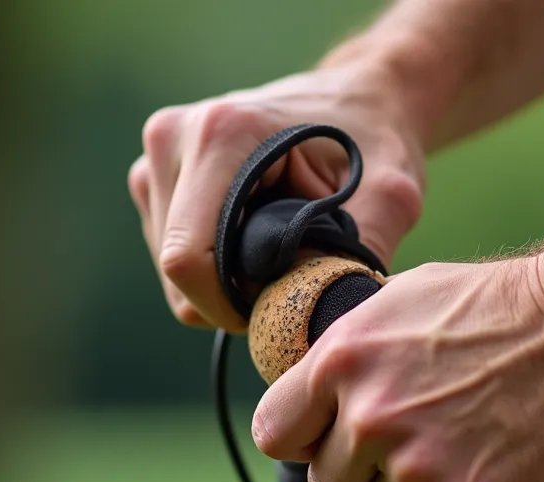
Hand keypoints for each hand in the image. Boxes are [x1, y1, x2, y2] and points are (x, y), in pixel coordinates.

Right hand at [128, 63, 427, 331]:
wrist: (357, 97)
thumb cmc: (376, 140)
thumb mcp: (390, 196)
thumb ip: (361, 256)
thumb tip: (329, 322)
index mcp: (222, 135)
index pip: (188, 259)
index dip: (230, 306)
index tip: (282, 306)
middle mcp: (174, 138)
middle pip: (176, 272)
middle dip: (232, 295)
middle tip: (293, 275)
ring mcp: (156, 157)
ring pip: (171, 270)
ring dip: (224, 279)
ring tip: (278, 244)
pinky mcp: (154, 176)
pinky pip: (173, 252)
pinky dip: (214, 263)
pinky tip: (255, 235)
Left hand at [250, 256, 543, 481]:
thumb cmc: (502, 302)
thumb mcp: (403, 300)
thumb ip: (352, 352)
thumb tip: (322, 387)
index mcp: (342, 362)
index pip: (276, 434)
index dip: (304, 440)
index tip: (327, 439)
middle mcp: (368, 418)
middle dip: (363, 471)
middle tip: (413, 441)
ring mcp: (415, 465)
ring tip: (459, 445)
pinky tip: (485, 466)